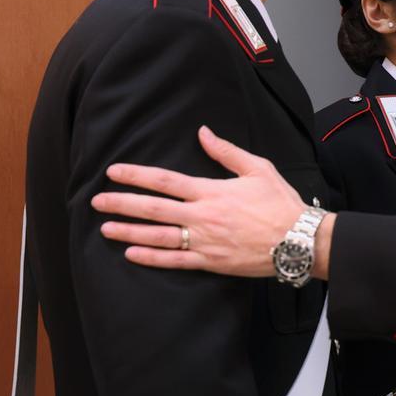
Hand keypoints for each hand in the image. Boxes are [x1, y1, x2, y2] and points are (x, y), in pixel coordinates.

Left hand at [92, 125, 313, 277]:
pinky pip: (175, 261)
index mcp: (211, 191)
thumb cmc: (281, 203)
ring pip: (158, 236)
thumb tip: (203, 133)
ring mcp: (204, 241)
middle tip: (96, 201)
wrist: (298, 240)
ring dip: (129, 230)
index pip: (165, 181)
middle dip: (122, 203)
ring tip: (105, 227)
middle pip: (153, 208)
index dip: (137, 175)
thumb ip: (226, 151)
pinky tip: (132, 253)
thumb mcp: (258, 168)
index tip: (114, 172)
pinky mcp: (211, 262)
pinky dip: (151, 258)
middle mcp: (202, 216)